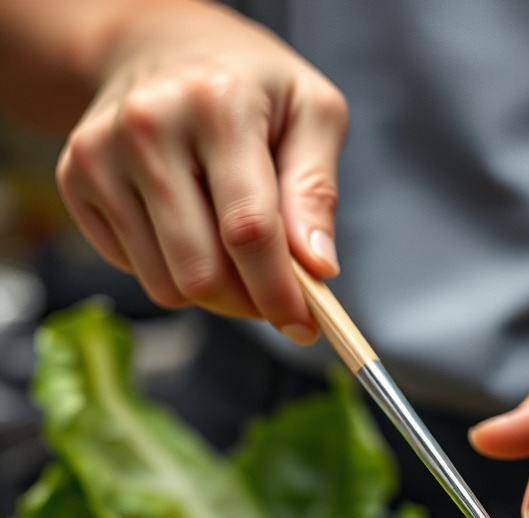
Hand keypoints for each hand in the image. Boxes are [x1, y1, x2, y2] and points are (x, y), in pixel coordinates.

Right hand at [55, 2, 345, 341]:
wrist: (161, 44)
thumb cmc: (251, 85)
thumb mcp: (311, 112)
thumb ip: (318, 191)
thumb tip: (317, 267)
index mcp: (216, 105)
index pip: (249, 231)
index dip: (279, 293)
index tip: (304, 327)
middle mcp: (148, 127)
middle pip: (202, 271)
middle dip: (249, 301)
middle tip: (274, 293)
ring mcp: (101, 155)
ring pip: (166, 285)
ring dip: (214, 294)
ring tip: (236, 255)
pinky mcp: (75, 181)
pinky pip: (137, 272)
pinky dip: (174, 272)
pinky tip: (190, 229)